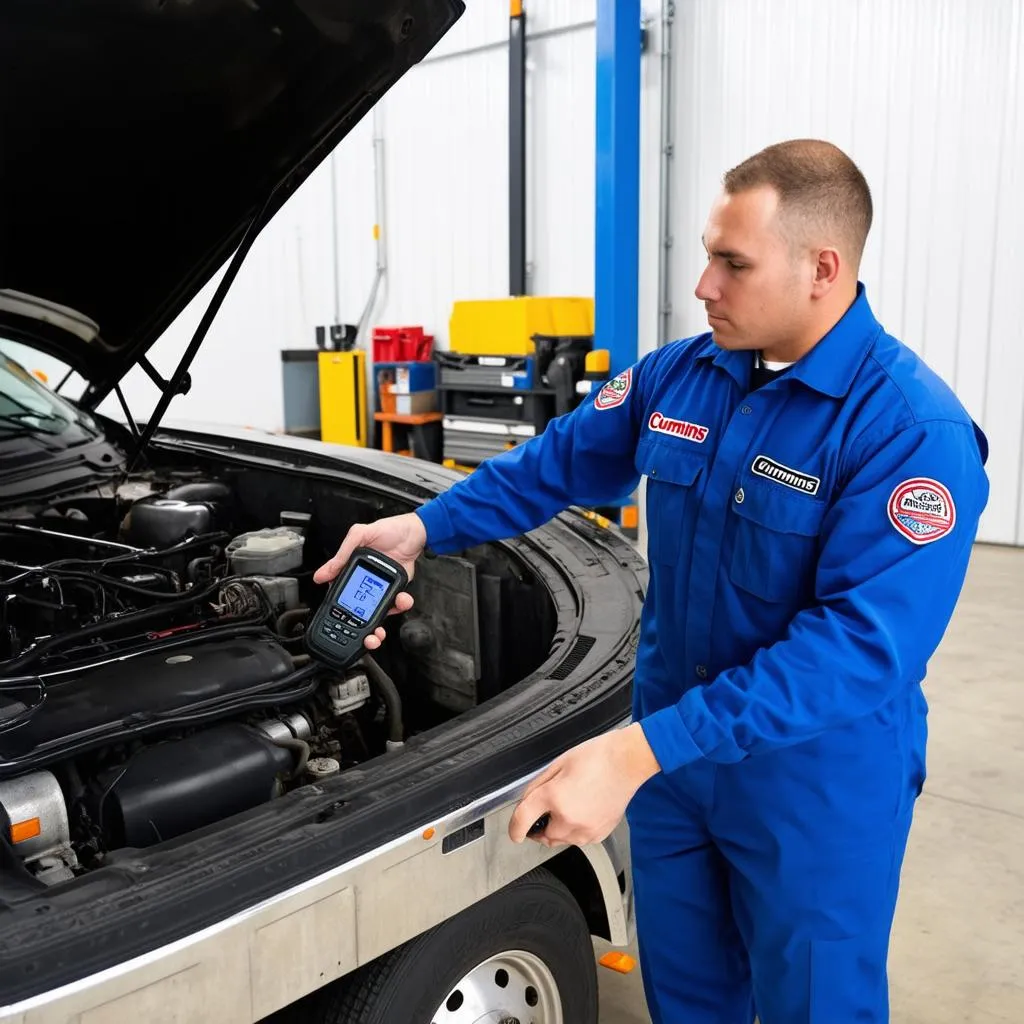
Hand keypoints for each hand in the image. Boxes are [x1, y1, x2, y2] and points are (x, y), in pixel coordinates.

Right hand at [313, 512, 425, 651]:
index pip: (340, 592)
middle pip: (358, 607)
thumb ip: (343, 554)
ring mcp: (380, 587)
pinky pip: (395, 604)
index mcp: (351, 569)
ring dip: (378, 622)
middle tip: (364, 636)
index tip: (340, 622)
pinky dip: (398, 607)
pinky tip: (401, 600)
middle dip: (360, 626)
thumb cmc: (388, 529)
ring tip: (379, 629)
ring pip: (376, 611)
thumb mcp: (360, 535)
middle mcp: (364, 581)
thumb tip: (322, 574)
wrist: (416, 532)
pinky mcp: (396, 589)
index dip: (339, 609)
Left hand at [508, 723, 661, 846]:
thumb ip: (537, 787)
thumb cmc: (596, 757)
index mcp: (554, 797)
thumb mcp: (558, 764)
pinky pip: (578, 838)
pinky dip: (574, 829)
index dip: (514, 828)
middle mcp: (569, 819)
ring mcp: (586, 830)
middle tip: (547, 807)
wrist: (627, 763)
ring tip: (569, 804)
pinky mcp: (599, 834)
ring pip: (560, 840)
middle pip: (543, 836)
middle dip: (540, 825)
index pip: (523, 821)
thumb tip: (526, 803)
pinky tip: (583, 809)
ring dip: (557, 829)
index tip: (514, 832)